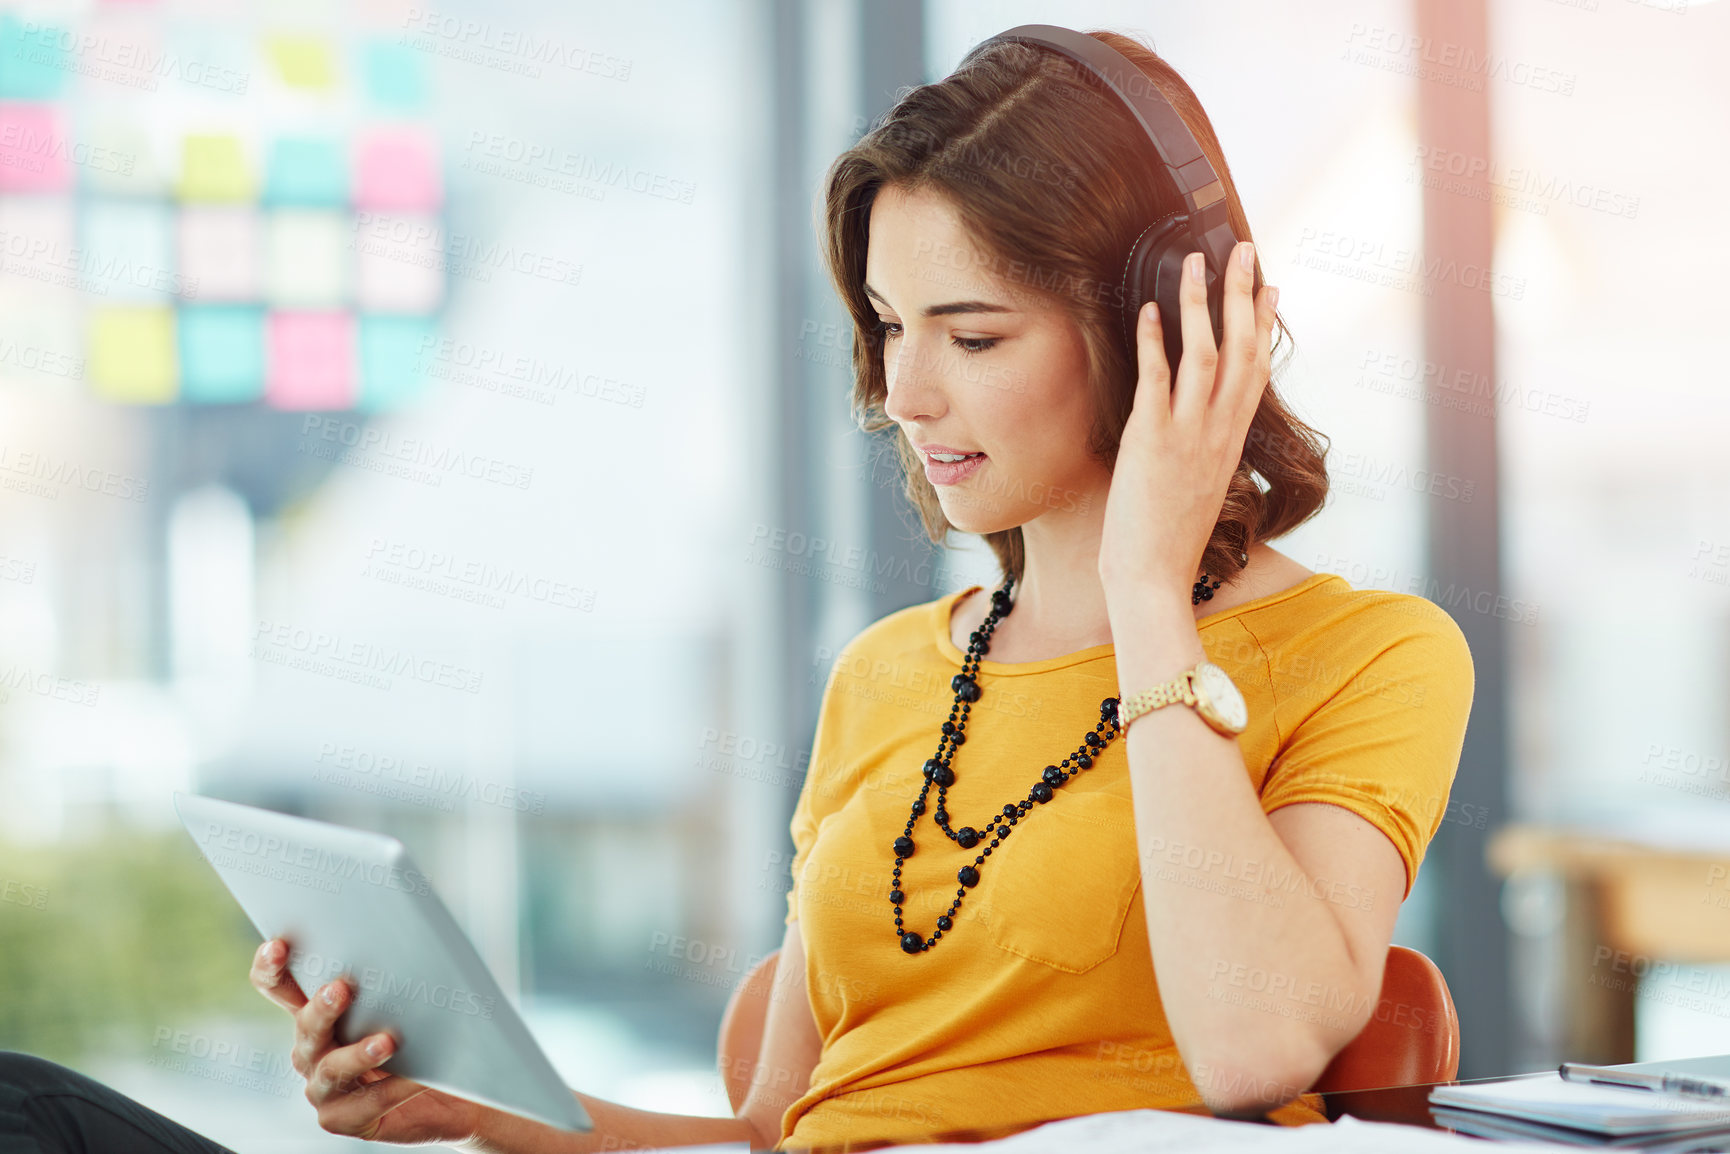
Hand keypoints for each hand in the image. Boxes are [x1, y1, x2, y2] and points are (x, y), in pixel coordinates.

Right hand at [250, 937, 490, 1144]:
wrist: (444, 1091)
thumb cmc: (421, 1038)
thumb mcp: (403, 1003)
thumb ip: (390, 981)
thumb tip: (406, 941)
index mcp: (317, 1014)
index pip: (278, 987)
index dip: (270, 968)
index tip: (278, 947)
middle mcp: (312, 1050)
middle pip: (305, 1026)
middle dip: (321, 1008)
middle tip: (341, 989)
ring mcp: (323, 1088)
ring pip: (330, 1069)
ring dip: (357, 1054)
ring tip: (387, 1042)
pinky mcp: (343, 1118)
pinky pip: (364, 1104)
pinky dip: (391, 1089)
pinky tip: (415, 1078)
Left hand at [1097, 240, 1276, 600]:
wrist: (1152, 578)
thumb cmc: (1168, 540)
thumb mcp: (1200, 486)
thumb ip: (1204, 450)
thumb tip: (1201, 427)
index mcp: (1231, 441)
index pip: (1256, 369)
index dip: (1264, 324)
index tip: (1270, 286)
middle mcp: (1218, 432)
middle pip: (1241, 349)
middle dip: (1244, 294)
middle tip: (1245, 250)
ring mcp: (1188, 434)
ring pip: (1204, 354)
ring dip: (1202, 303)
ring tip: (1197, 262)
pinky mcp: (1152, 440)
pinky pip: (1157, 380)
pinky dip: (1155, 341)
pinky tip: (1152, 310)